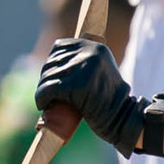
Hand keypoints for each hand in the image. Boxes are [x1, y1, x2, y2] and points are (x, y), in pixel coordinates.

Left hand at [35, 38, 147, 155]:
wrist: (122, 118)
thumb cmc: (107, 99)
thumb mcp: (98, 70)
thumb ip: (83, 61)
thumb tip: (53, 60)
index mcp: (94, 45)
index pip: (59, 47)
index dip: (51, 64)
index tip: (52, 79)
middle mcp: (90, 52)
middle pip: (51, 62)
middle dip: (45, 80)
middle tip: (49, 95)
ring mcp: (84, 67)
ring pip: (48, 76)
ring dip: (42, 91)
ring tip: (47, 101)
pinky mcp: (78, 85)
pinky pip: (49, 89)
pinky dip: (42, 98)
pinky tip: (43, 105)